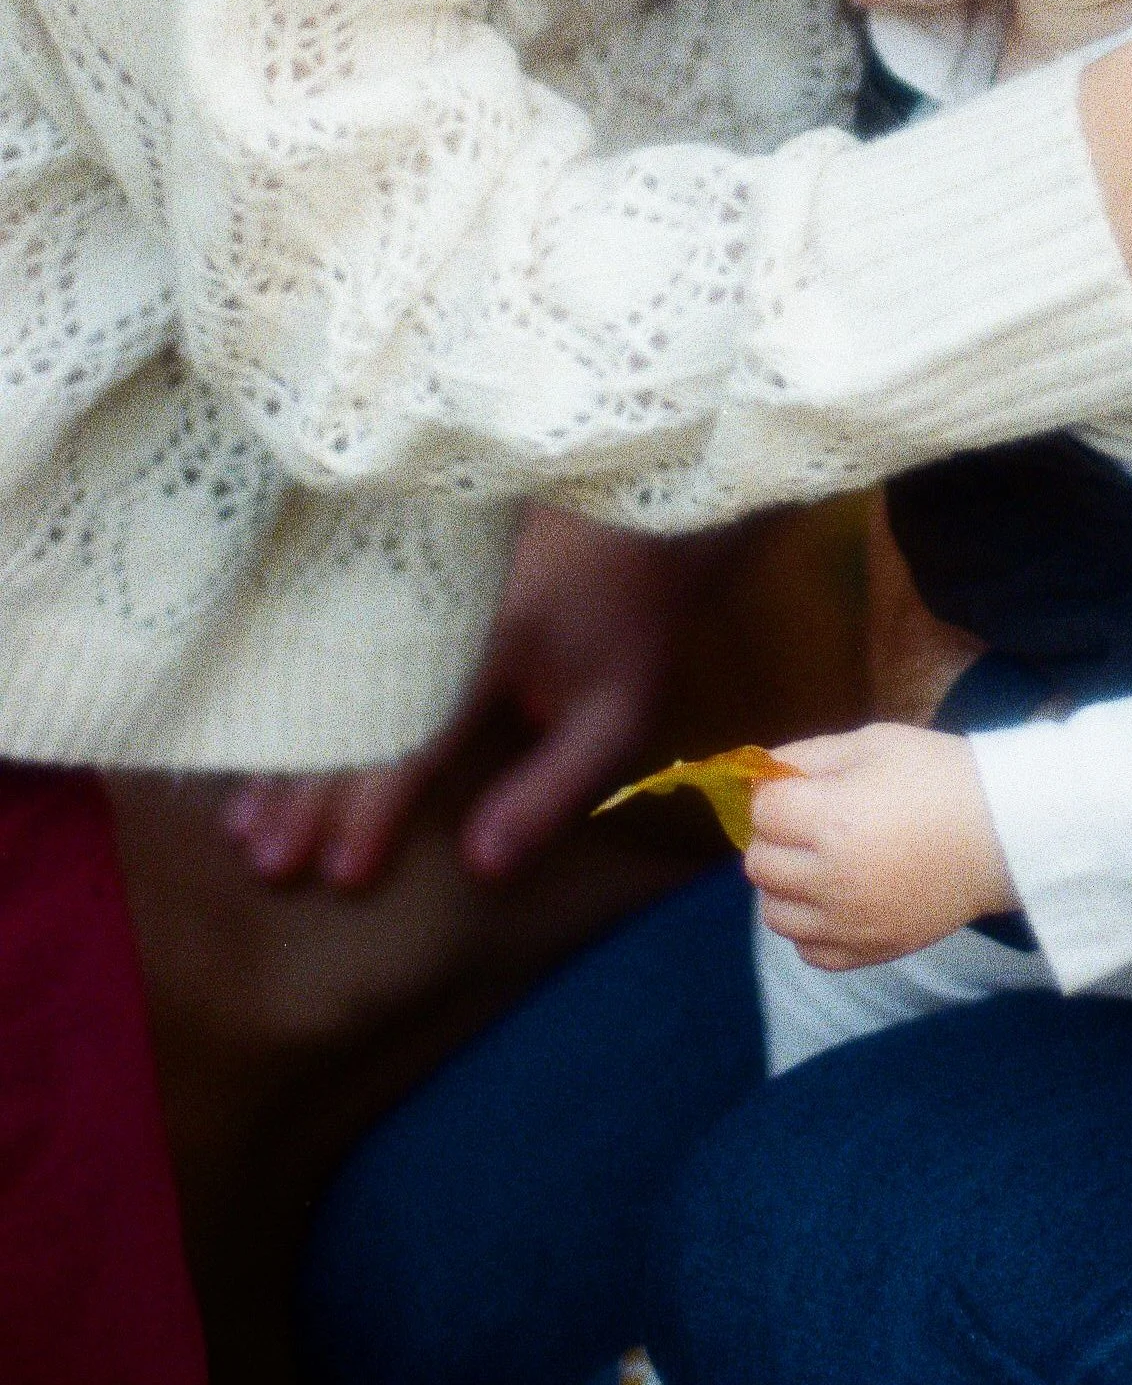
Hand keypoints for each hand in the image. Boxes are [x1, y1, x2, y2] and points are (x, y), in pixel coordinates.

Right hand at [223, 506, 703, 890]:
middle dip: (305, 796)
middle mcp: (431, 614)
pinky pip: (325, 636)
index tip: (341, 876)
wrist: (635, 508)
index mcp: (485, 649)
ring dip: (282, 753)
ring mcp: (405, 583)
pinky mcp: (395, 569)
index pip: (412, 742)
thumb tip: (478, 869)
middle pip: (350, 712)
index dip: (372, 812)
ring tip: (242, 825)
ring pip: (322, 676)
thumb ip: (550, 793)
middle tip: (266, 864)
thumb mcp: (617, 719)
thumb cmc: (628, 627)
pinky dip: (289, 696)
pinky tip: (258, 745)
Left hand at [743, 723, 1012, 968]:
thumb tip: (761, 775)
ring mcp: (849, 923)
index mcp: (831, 819)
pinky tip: (835, 900)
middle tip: (809, 823)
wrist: (1004, 833)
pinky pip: (809, 951)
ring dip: (786, 886)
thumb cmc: (940, 777)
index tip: (799, 789)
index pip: (762, 812)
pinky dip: (811, 927)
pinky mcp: (871, 951)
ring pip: (775, 914)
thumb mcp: (874, 744)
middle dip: (776, 838)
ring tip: (820, 864)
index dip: (775, 794)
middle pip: (760, 864)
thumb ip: (809, 757)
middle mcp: (831, 878)